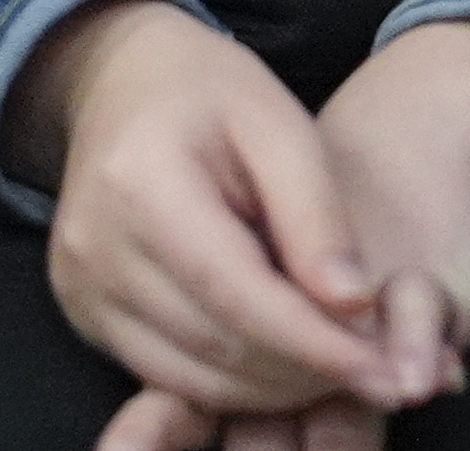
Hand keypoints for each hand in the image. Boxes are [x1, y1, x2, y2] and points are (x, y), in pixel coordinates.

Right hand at [7, 1, 417, 445]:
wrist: (122, 80)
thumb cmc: (209, 92)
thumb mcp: (279, 124)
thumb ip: (317, 215)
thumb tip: (355, 307)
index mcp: (142, 183)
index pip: (238, 293)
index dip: (317, 344)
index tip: (388, 372)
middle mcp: (96, 247)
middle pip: (217, 346)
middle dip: (308, 373)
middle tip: (382, 375)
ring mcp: (81, 287)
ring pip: (194, 379)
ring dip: (276, 389)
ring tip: (341, 367)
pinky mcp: (84, 313)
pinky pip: (167, 375)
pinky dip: (234, 384)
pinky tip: (284, 363)